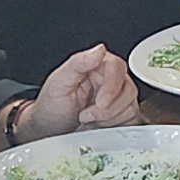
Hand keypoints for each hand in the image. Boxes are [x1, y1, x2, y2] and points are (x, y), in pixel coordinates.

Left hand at [23, 47, 138, 138]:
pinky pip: (131, 120)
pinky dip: (115, 127)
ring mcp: (118, 98)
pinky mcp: (121, 115)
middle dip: (108, 109)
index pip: (117, 68)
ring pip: (130, 107)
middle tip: (87, 115)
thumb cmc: (51, 106)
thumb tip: (99, 50)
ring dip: (109, 119)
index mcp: (96, 66)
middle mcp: (110, 80)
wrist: (49, 129)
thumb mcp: (58, 83)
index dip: (111, 87)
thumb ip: (78, 63)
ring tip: (88, 120)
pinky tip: (98, 126)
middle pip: (128, 90)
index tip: (100, 103)